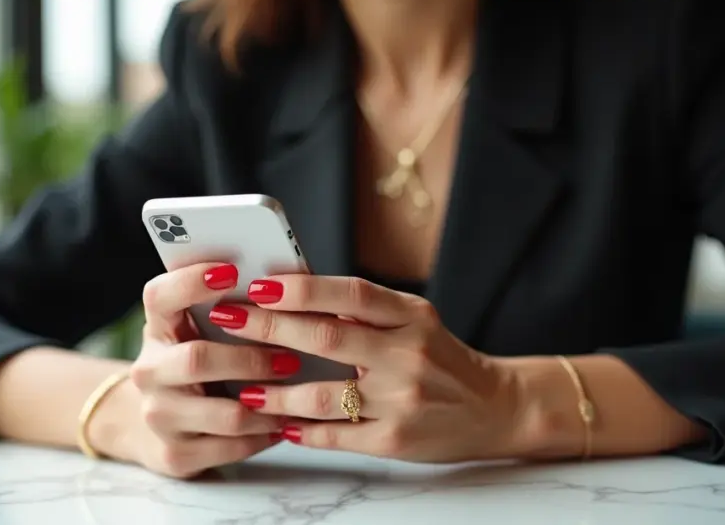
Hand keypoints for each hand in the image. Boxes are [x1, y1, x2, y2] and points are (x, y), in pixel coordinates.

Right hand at [114, 263, 299, 478]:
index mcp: (156, 328)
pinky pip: (233, 447)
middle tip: (290, 358)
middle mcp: (149, 371)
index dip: (191, 282)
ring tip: (298, 393)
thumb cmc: (192, 363)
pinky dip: (265, 435)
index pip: (160, 297)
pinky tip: (283, 423)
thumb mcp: (196, 331)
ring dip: (269, 404)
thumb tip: (286, 282)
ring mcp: (159, 417)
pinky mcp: (175, 454)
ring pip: (226, 414)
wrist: (146, 424)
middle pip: (198, 360)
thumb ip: (228, 309)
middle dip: (251, 359)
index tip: (230, 271)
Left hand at [207, 275, 522, 462]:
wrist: (497, 407)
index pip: (350, 294)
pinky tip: (278, 423)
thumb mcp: (415, 321)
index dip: (302, 288)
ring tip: (242, 388)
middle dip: (270, 329)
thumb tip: (296, 296)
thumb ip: (367, 312)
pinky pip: (336, 435)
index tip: (259, 284)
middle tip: (227, 321)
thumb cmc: (444, 359)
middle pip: (327, 338)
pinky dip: (302, 429)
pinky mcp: (395, 439)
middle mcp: (408, 353)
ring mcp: (402, 399)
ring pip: (324, 395)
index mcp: (411, 316)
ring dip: (275, 393)